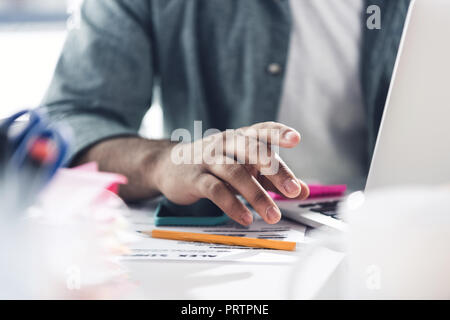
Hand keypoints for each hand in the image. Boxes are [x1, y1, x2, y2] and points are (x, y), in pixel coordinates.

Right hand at [154, 122, 308, 225]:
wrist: (169, 164)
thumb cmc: (213, 164)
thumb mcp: (243, 166)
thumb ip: (272, 177)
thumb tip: (304, 190)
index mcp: (240, 137)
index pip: (261, 131)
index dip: (278, 133)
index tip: (295, 138)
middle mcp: (225, 143)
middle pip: (251, 150)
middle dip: (274, 170)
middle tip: (293, 189)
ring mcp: (209, 159)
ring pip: (235, 173)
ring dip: (257, 195)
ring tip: (274, 215)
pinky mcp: (195, 178)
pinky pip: (215, 190)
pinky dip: (232, 205)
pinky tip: (246, 218)